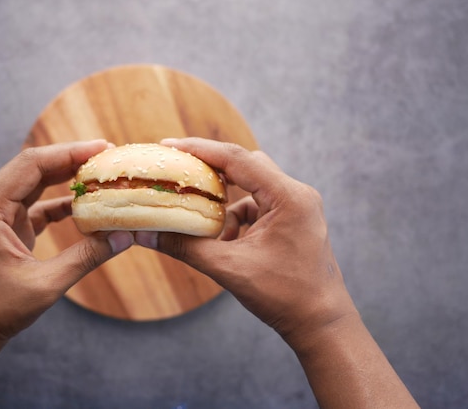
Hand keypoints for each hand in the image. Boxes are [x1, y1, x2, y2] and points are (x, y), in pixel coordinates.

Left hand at [0, 140, 133, 353]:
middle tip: (106, 157)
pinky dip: (58, 204)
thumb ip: (85, 257)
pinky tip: (82, 205)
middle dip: (70, 160)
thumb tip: (123, 236)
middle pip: (32, 168)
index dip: (68, 152)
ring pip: (33, 185)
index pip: (31, 165)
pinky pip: (33, 206)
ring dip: (64, 179)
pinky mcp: (3, 229)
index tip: (101, 148)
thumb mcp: (45, 285)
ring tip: (97, 175)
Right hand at [135, 138, 356, 345]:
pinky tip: (223, 240)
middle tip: (177, 169)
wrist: (320, 323)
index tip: (169, 145)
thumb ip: (186, 247)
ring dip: (223, 200)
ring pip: (250, 186)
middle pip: (245, 165)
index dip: (200, 149)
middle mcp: (296, 194)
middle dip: (209, 168)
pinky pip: (257, 205)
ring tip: (199, 216)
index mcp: (288, 197)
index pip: (238, 159)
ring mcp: (296, 206)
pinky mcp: (292, 219)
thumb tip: (146, 233)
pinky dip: (235, 217)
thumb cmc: (284, 296)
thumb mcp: (229, 269)